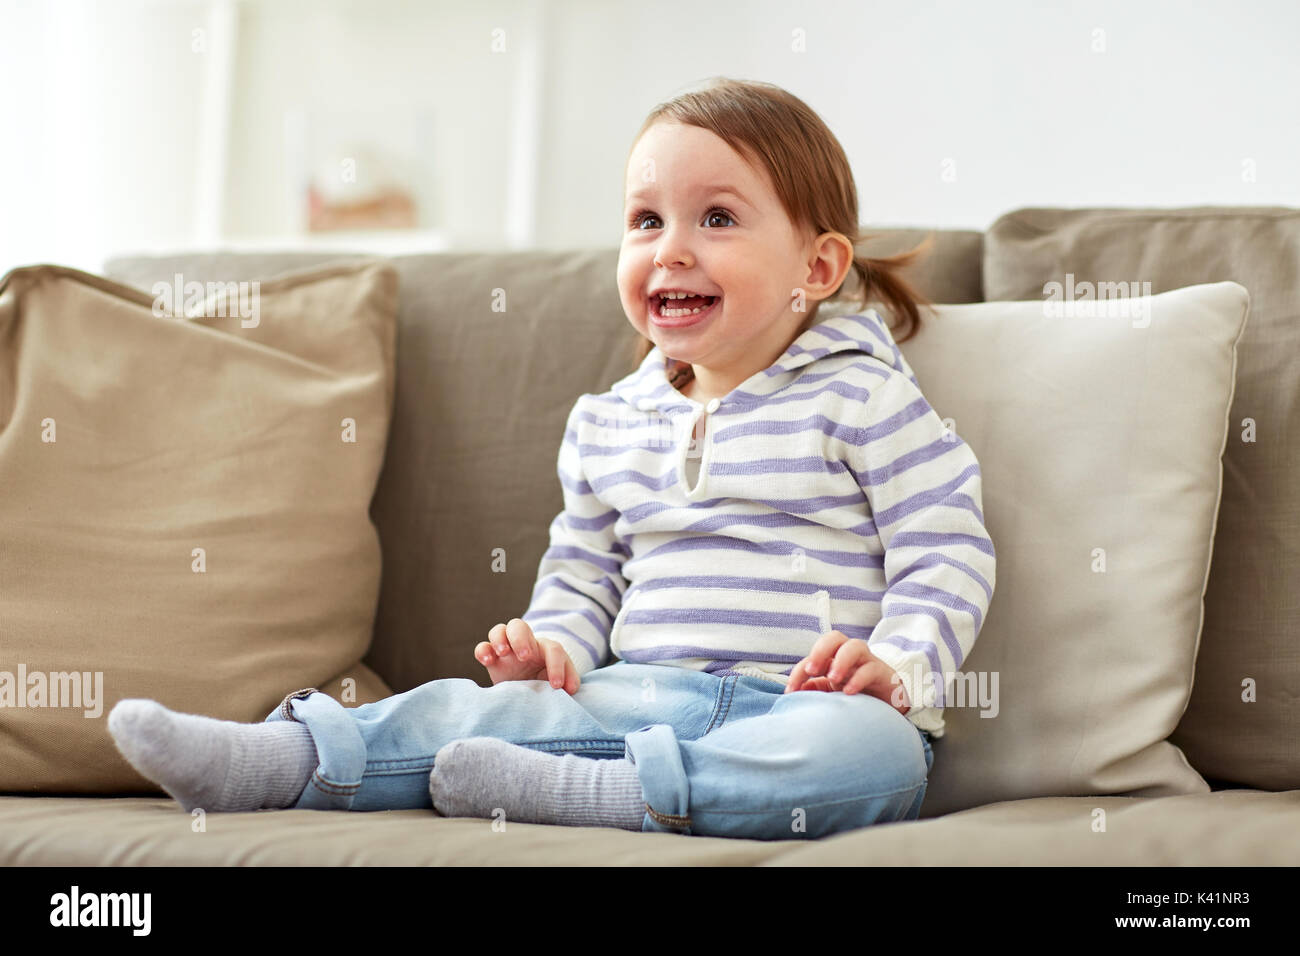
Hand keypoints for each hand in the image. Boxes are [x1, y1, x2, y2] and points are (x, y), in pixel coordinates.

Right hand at [475, 618, 580, 694]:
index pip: (552, 649)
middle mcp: (524, 644)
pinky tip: (487, 661)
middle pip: (520, 626)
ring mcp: (506, 649)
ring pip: (500, 630)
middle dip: (521, 639)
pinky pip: (483, 647)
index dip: (556, 666)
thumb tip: (570, 689)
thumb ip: (569, 682)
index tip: (556, 686)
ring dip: (500, 639)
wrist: (527, 693)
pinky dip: (483, 651)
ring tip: (503, 653)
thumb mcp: (561, 683)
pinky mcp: (492, 659)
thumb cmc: (546, 684)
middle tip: (525, 657)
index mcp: (545, 649)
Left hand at [784, 630, 911, 714]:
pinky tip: (849, 692)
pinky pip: (871, 669)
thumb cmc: (856, 692)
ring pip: (855, 646)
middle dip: (820, 651)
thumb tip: (793, 692)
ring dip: (841, 660)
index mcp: (834, 658)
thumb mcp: (831, 692)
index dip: (798, 671)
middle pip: (834, 638)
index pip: (812, 656)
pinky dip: (858, 679)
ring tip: (833, 678)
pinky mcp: (882, 673)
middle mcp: (849, 655)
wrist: (889, 702)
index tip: (790, 691)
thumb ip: (814, 689)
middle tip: (811, 670)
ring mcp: (867, 661)